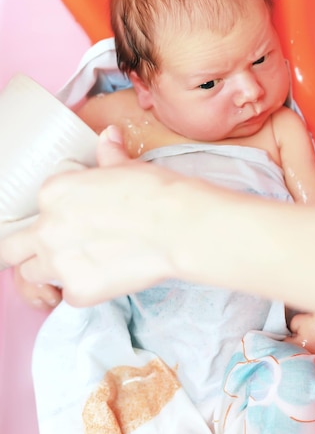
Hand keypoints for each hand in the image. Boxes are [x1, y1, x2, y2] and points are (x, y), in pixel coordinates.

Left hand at [0, 126, 176, 304]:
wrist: (179, 226)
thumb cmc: (156, 192)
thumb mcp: (127, 167)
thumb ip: (108, 155)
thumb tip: (108, 137)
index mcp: (54, 192)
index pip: (38, 211)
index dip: (55, 217)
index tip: (73, 222)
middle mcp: (47, 228)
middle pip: (12, 249)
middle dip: (29, 250)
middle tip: (56, 250)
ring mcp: (58, 263)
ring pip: (30, 275)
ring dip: (51, 272)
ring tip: (85, 265)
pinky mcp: (78, 292)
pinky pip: (68, 296)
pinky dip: (84, 290)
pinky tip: (109, 278)